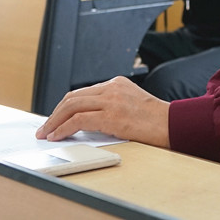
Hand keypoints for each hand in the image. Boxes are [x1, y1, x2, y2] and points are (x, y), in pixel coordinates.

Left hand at [36, 76, 170, 147]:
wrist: (174, 124)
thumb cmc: (156, 121)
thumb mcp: (133, 105)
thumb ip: (112, 106)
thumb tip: (87, 121)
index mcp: (118, 83)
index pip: (83, 93)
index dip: (65, 107)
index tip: (56, 118)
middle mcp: (113, 88)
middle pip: (73, 97)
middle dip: (55, 113)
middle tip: (45, 127)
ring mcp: (112, 100)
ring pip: (71, 106)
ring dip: (54, 121)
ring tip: (46, 133)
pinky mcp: (112, 115)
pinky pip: (78, 120)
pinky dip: (63, 128)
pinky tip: (58, 136)